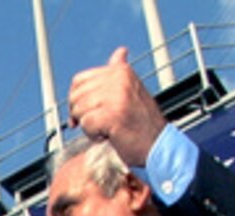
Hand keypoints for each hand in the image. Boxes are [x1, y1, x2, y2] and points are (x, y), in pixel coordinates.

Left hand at [67, 47, 166, 167]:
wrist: (158, 145)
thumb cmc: (143, 123)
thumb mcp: (133, 90)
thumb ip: (120, 72)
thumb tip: (120, 52)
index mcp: (121, 71)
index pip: (79, 80)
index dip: (76, 99)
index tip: (83, 112)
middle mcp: (119, 79)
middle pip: (76, 96)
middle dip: (80, 114)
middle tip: (97, 124)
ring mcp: (116, 96)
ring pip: (79, 111)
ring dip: (89, 126)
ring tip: (108, 128)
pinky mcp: (112, 115)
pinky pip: (85, 125)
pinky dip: (93, 135)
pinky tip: (109, 135)